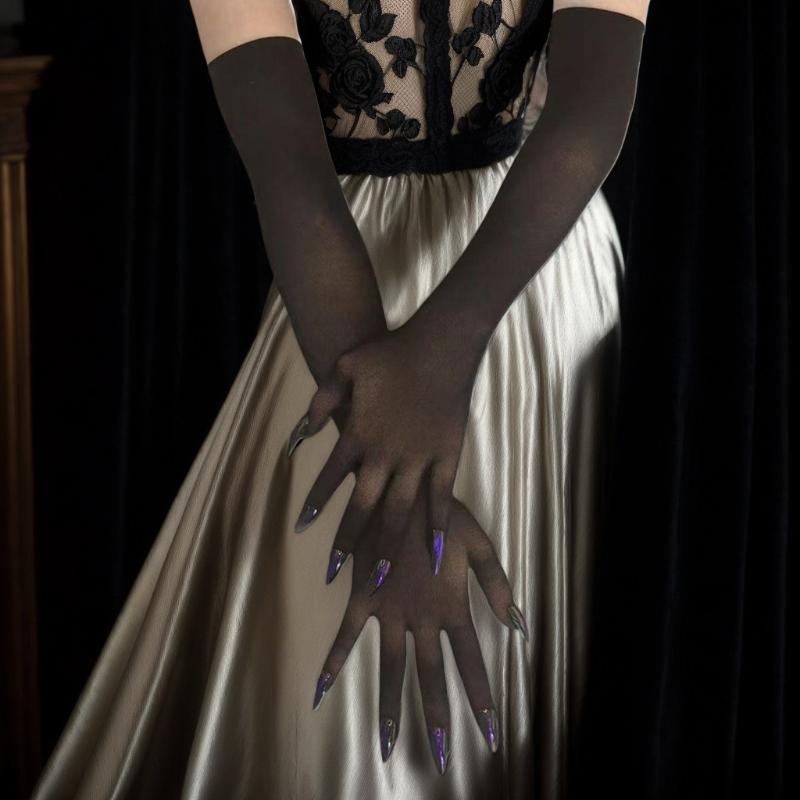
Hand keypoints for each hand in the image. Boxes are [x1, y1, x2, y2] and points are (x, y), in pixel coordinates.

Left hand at [287, 319, 484, 587]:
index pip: (330, 478)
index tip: (300, 529)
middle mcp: (386, 453)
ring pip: (400, 511)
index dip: (315, 505)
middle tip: (335, 574)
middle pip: (362, 507)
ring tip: (378, 578)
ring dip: (387, 546)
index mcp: (359, 434)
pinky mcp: (447, 454)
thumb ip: (321, 402)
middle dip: (347, 542)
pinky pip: (442, 497)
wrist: (440, 344)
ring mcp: (419, 457)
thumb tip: (300, 434)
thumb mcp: (344, 369)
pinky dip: (437, 525)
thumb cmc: (390, 353)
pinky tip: (435, 552)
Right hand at [310, 496, 528, 774]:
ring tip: (388, 746)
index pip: (470, 661)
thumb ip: (495, 583)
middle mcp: (421, 616)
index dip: (480, 697)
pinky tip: (321, 692)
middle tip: (441, 756)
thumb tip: (518, 624)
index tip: (489, 732)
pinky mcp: (362, 595)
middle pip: (431, 675)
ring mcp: (388, 609)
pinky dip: (333, 662)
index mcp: (452, 604)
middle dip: (437, 717)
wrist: (398, 486)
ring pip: (390, 667)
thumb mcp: (476, 541)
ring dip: (390, 707)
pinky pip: (346, 634)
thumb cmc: (441, 511)